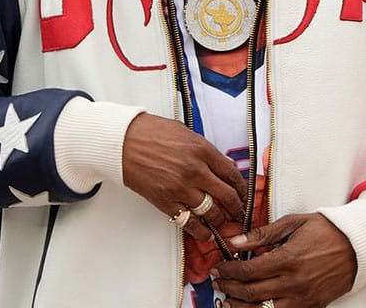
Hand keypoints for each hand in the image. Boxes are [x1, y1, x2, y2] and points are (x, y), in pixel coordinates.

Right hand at [121, 112, 246, 242]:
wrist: (122, 140)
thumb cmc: (150, 133)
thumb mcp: (185, 133)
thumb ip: (205, 150)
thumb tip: (221, 165)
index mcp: (202, 150)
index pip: (232, 173)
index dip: (242, 188)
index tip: (243, 193)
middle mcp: (195, 170)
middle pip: (227, 196)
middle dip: (237, 207)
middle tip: (239, 211)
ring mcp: (180, 188)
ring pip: (211, 212)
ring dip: (221, 220)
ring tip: (223, 222)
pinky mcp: (165, 201)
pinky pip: (189, 222)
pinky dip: (200, 231)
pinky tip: (206, 233)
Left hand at [211, 213, 356, 307]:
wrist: (358, 246)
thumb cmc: (326, 231)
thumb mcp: (293, 223)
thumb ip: (261, 234)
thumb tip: (234, 241)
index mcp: (289, 259)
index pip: (248, 271)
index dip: (228, 271)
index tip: (218, 269)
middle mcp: (295, 283)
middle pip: (252, 294)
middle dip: (229, 290)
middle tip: (218, 284)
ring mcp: (304, 298)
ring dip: (241, 307)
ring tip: (228, 300)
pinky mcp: (312, 307)